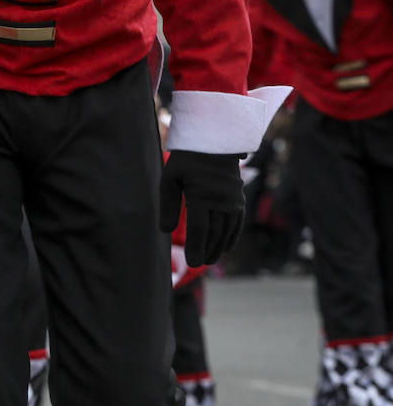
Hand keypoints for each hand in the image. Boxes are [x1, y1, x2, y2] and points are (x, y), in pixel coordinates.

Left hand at [159, 150, 244, 266]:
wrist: (215, 141)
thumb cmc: (187, 160)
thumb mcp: (170, 179)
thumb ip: (168, 205)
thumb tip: (165, 231)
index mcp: (201, 195)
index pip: (199, 228)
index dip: (196, 247)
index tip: (192, 263)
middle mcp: (221, 200)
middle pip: (214, 232)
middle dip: (206, 250)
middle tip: (198, 264)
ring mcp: (233, 199)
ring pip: (227, 230)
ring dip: (219, 246)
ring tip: (209, 259)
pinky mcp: (239, 198)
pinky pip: (238, 222)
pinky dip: (232, 236)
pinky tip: (226, 248)